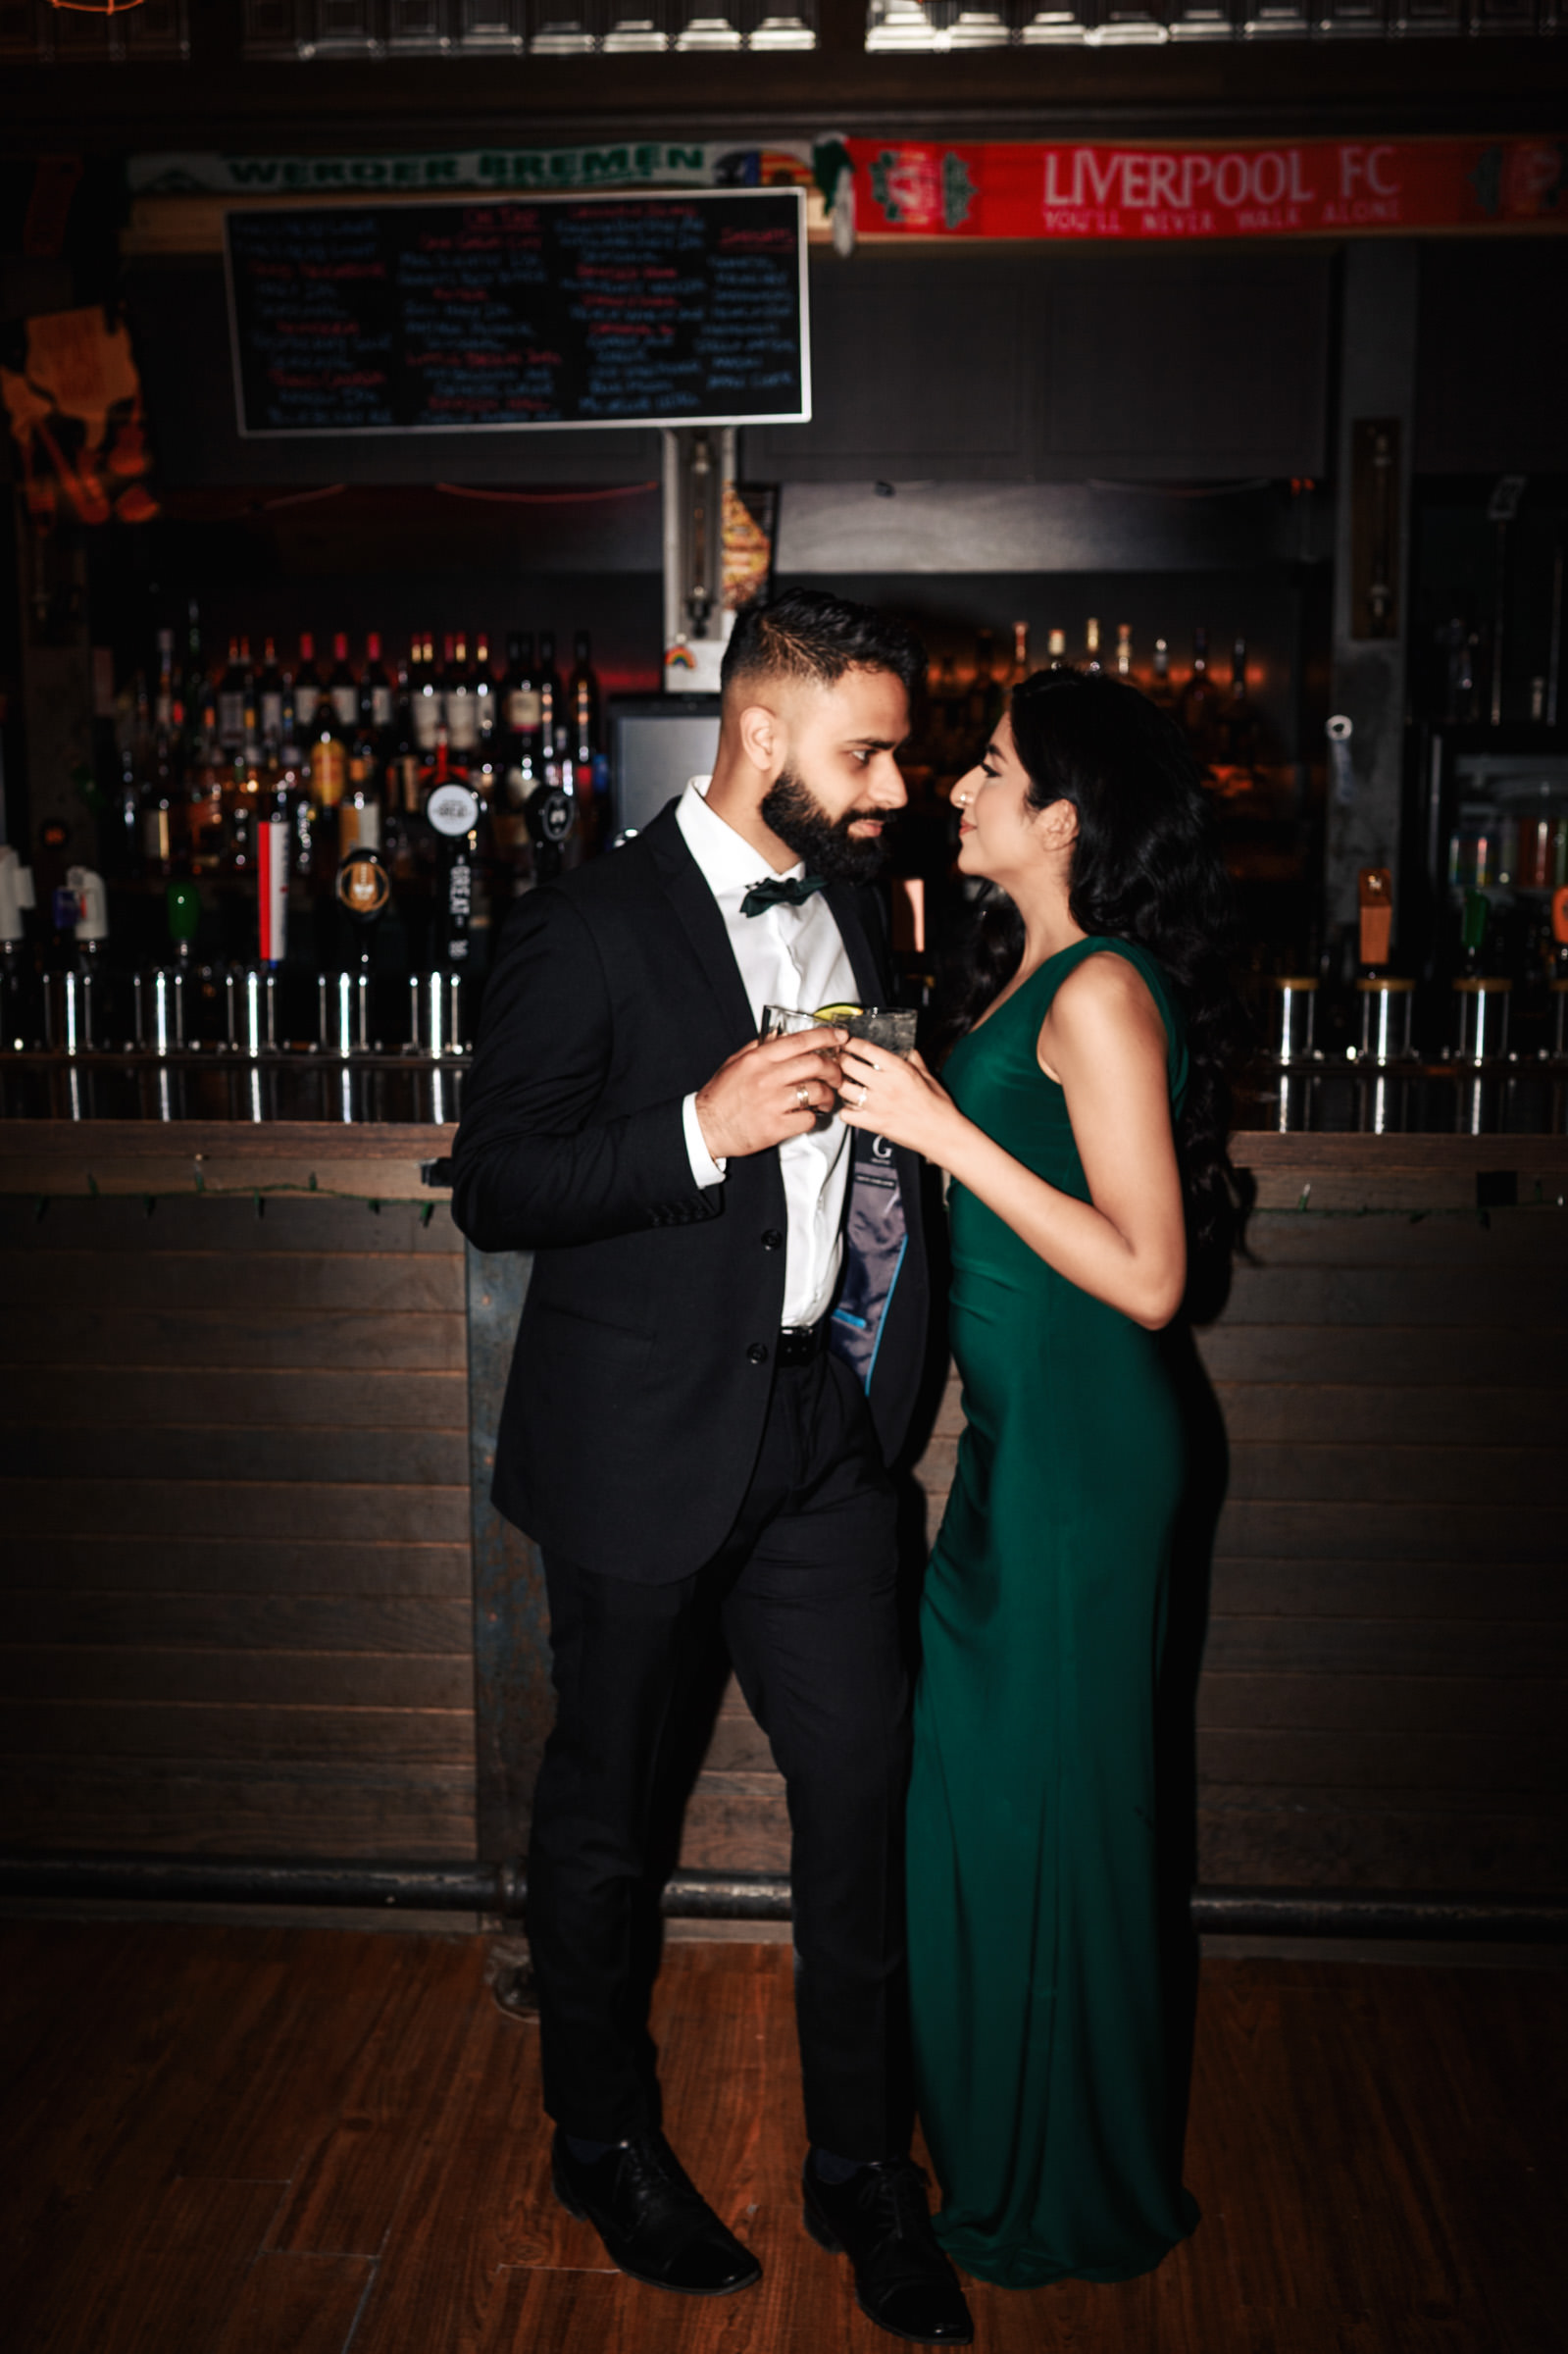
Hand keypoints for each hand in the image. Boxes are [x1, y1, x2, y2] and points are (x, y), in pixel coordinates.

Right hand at [695, 1029, 846, 1159]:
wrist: (707, 1128)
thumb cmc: (721, 1096)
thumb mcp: (735, 1063)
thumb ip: (758, 1047)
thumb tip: (780, 1034)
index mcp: (758, 1059)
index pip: (800, 1041)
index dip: (826, 1036)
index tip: (841, 1037)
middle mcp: (767, 1078)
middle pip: (816, 1064)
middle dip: (834, 1068)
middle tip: (836, 1074)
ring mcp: (773, 1103)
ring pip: (817, 1091)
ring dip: (829, 1095)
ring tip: (826, 1099)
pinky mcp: (776, 1127)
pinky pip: (808, 1118)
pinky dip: (813, 1117)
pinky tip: (807, 1115)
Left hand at [837, 1043, 958, 1162]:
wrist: (942, 1134)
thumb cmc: (939, 1108)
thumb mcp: (929, 1078)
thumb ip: (916, 1063)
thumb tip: (910, 1053)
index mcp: (900, 1070)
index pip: (867, 1050)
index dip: (851, 1043)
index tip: (846, 1042)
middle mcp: (885, 1085)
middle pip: (848, 1066)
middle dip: (841, 1061)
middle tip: (841, 1061)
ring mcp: (877, 1105)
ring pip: (844, 1089)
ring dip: (842, 1085)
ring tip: (846, 1084)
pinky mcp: (873, 1124)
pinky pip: (846, 1115)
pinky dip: (846, 1111)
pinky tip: (852, 1107)